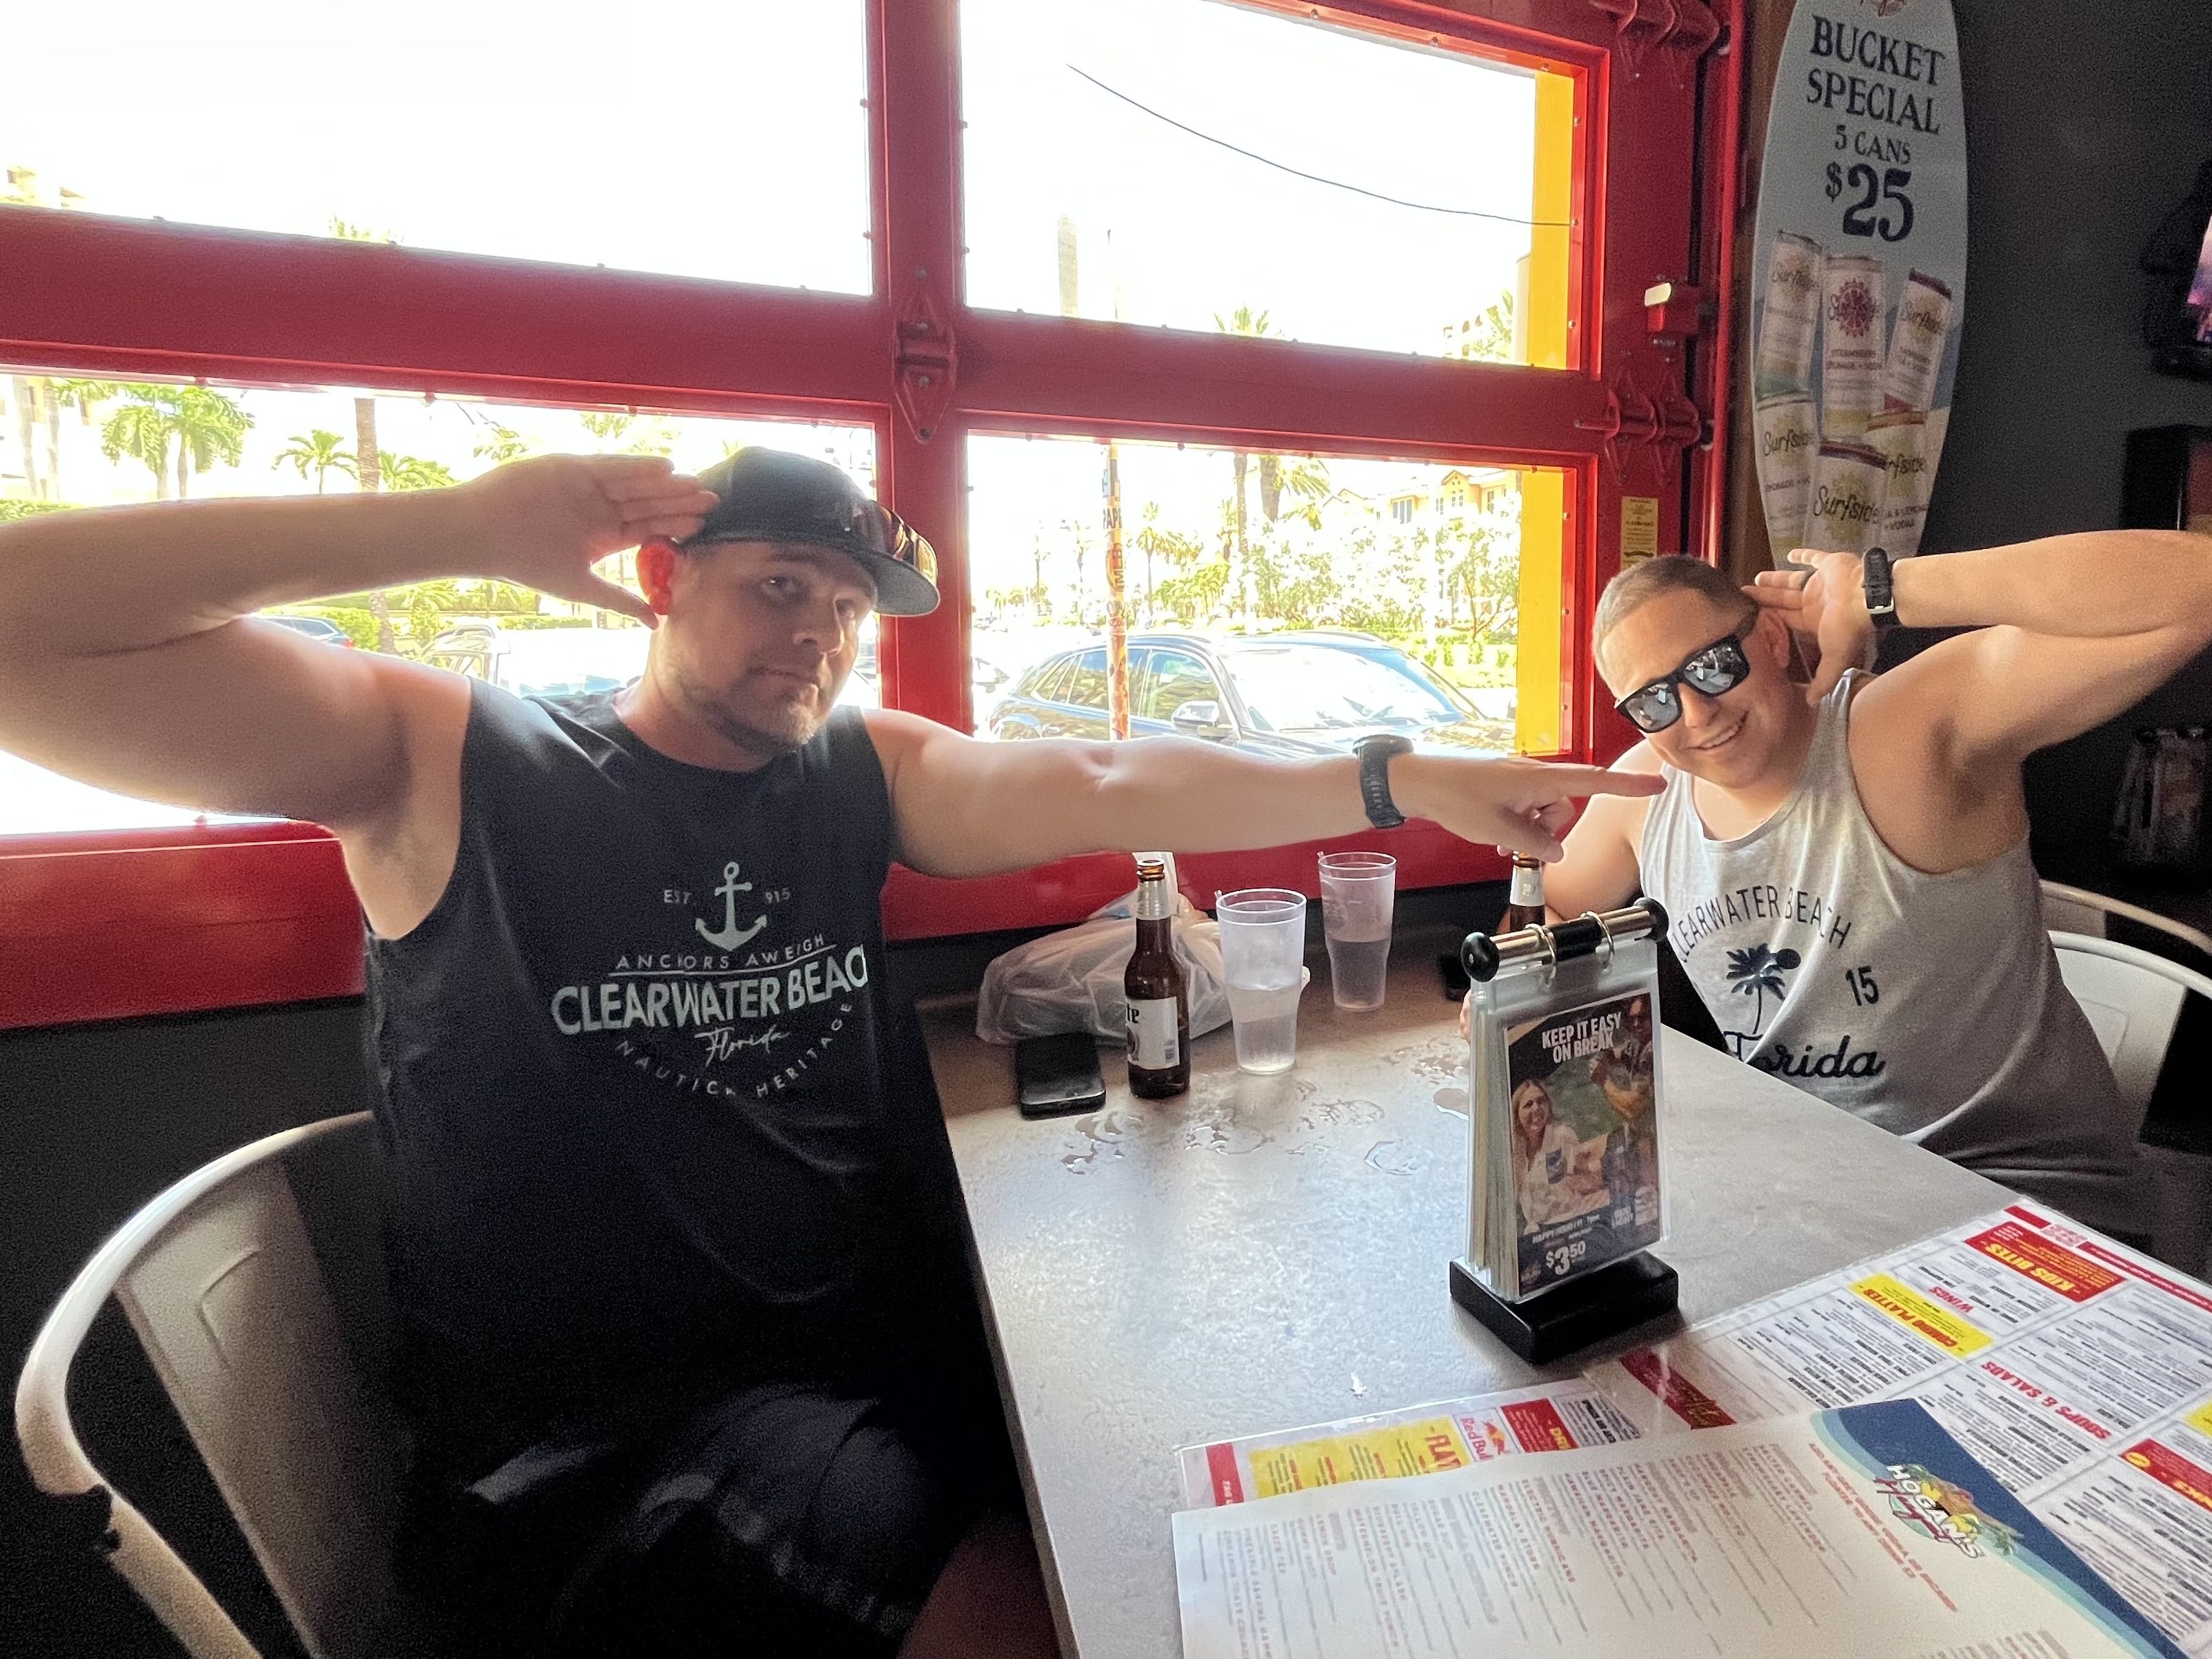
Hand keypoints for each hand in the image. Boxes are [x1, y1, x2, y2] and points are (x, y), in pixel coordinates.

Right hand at [460, 455, 718, 627]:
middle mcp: (601, 508)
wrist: (484, 536)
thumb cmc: (527, 564)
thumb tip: (657, 623)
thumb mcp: (582, 586)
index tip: (703, 526)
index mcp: (606, 535)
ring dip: (664, 483)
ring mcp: (588, 486)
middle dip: (678, 502)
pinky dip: (636, 466)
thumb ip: (620, 599)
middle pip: (648, 503)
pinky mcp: (574, 468)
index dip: (674, 525)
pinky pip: (611, 466)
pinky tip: (664, 468)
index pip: (648, 528)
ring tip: (695, 484)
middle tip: (713, 501)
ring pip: (635, 483)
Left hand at [1398, 757, 1663, 861]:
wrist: (1415, 781)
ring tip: (1499, 838)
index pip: (1593, 780)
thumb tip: (1556, 850)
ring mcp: (1518, 779)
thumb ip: (1533, 842)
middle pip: (1563, 806)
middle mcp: (1533, 774)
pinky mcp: (1504, 786)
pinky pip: (1525, 808)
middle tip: (1515, 840)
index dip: (1627, 784)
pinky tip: (1496, 836)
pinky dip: (1517, 824)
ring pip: (1543, 811)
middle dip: (1547, 829)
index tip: (1658, 783)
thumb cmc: (1453, 797)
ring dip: (1528, 830)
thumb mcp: (1497, 829)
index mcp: (1539, 777)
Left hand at [1753, 550, 1874, 702]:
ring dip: (1776, 580)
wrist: (1867, 598)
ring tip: (1757, 578)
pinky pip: (1815, 557)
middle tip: (1746, 595)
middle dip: (1766, 598)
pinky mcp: (1830, 564)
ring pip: (1793, 580)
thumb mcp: (1835, 658)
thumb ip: (1823, 680)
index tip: (1753, 618)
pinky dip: (1804, 555)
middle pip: (1784, 600)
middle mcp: (1816, 602)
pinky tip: (1791, 554)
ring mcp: (1823, 583)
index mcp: (1814, 620)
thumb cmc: (1849, 627)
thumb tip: (1813, 704)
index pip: (1787, 621)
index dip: (1771, 620)